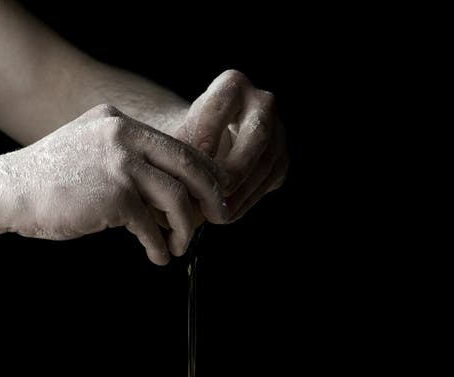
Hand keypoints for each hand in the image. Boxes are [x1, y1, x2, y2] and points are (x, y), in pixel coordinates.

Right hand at [0, 104, 228, 263]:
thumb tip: (171, 192)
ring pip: (175, 198)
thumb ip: (128, 161)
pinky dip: (159, 246)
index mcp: (120, 123)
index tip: (214, 194)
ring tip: (179, 246)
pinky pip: (151, 225)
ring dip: (184, 228)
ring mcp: (119, 163)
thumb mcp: (91, 153)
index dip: (202, 173)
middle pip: (188, 164)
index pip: (176, 145)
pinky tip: (158, 256)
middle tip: (219, 218)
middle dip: (211, 196)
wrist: (11, 191)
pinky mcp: (114, 194)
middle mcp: (123, 135)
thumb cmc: (51, 182)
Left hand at [176, 70, 287, 221]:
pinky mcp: (282, 161)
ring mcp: (278, 133)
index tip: (193, 161)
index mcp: (233, 85)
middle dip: (234, 168)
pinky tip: (227, 214)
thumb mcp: (179, 134)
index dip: (207, 134)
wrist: (209, 145)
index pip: (222, 107)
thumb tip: (172, 180)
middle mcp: (263, 103)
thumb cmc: (188, 138)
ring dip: (240, 193)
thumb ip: (176, 150)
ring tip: (215, 214)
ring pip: (265, 165)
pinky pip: (267, 183)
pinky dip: (246, 202)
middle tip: (212, 194)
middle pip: (257, 134)